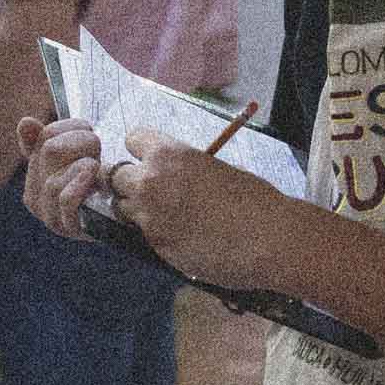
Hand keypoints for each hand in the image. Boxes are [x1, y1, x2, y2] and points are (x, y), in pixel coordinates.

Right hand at [20, 115, 103, 238]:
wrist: (118, 218)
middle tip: (97, 148)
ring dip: (83, 164)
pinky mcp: (67, 227)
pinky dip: (79, 183)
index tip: (88, 129)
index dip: (68, 127)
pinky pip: (65, 199)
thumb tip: (25, 122)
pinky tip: (93, 173)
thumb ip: (49, 139)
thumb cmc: (98, 185)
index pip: (43, 138)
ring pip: (54, 178)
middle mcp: (34, 196)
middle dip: (80, 143)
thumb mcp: (76, 157)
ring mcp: (49, 215)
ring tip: (97, 165)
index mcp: (32, 174)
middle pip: (49, 152)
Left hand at [110, 128, 307, 290]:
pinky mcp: (155, 245)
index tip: (150, 158)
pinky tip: (180, 234)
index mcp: (169, 154)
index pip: (132, 139)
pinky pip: (142, 233)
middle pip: (115, 175)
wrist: (268, 239)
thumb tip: (169, 172)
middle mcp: (150, 182)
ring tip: (166, 214)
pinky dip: (155, 232)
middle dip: (130, 180)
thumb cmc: (252, 198)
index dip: (142, 149)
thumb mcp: (213, 167)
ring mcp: (149, 216)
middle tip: (152, 189)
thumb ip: (182, 167)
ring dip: (137, 208)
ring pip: (123, 206)